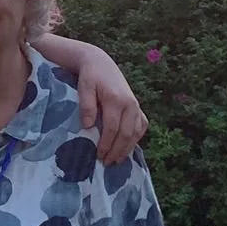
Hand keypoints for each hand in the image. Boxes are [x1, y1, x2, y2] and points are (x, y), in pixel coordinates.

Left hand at [76, 43, 147, 163]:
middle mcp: (130, 103)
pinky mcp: (137, 107)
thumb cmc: (90, 76)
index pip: (112, 128)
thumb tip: (89, 127)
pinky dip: (136, 138)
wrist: (100, 62)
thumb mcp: (84, 87)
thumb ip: (87, 106)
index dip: (106, 144)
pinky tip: (127, 147)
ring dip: (127, 148)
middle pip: (126, 133)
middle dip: (117, 150)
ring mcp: (136, 105)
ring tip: (116, 160)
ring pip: (136, 132)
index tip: (98, 155)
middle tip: (107, 163)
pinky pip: (141, 126)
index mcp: (116, 99)